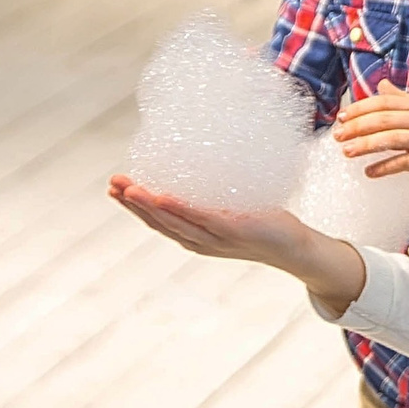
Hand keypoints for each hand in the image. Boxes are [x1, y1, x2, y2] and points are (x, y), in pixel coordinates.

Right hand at [107, 175, 368, 313]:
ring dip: (148, 206)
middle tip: (113, 184)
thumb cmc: (263, 224)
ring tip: (128, 189)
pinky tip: (162, 197)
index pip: (159, 221)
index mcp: (196, 236)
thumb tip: (204, 160)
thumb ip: (214, 195)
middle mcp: (200, 240)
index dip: (134, 207)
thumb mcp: (232, 208)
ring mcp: (215, 237)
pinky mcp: (233, 230)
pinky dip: (180, 209)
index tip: (115, 188)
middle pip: (159, 222)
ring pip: (174, 221)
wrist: (295, 247)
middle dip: (133, 204)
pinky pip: (202, 218)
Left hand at [332, 87, 408, 183]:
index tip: (343, 117)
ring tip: (346, 151)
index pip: (384, 103)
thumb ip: (403, 99)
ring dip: (365, 145)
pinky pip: (403, 162)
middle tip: (337, 135)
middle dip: (357, 127)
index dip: (361, 108)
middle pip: (383, 120)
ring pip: (390, 139)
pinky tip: (369, 172)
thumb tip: (382, 85)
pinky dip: (384, 167)